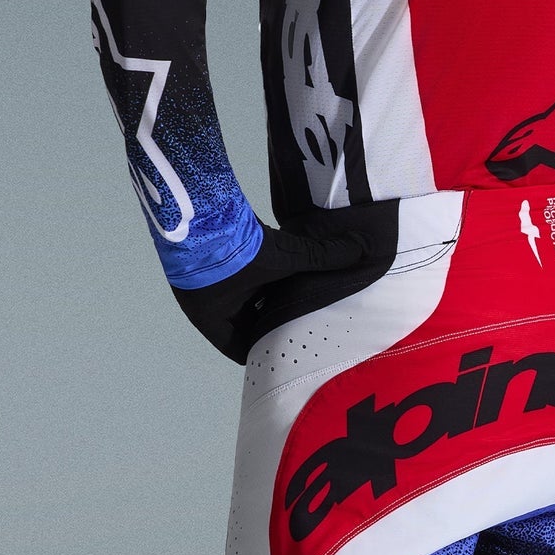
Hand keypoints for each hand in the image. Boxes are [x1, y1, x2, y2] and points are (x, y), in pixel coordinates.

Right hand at [174, 211, 395, 362]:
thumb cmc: (229, 248)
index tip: (294, 349)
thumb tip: (359, 251)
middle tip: (307, 322)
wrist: (195, 202)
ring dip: (269, 292)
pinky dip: (263, 271)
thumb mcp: (280, 258)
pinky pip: (243, 271)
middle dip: (274, 320)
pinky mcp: (212, 253)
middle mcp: (206, 303)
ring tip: (302, 294)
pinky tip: (286, 265)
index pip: (240, 349)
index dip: (267, 351)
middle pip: (246, 322)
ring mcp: (206, 278)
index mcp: (212, 318)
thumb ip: (319, 257)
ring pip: (246, 294)